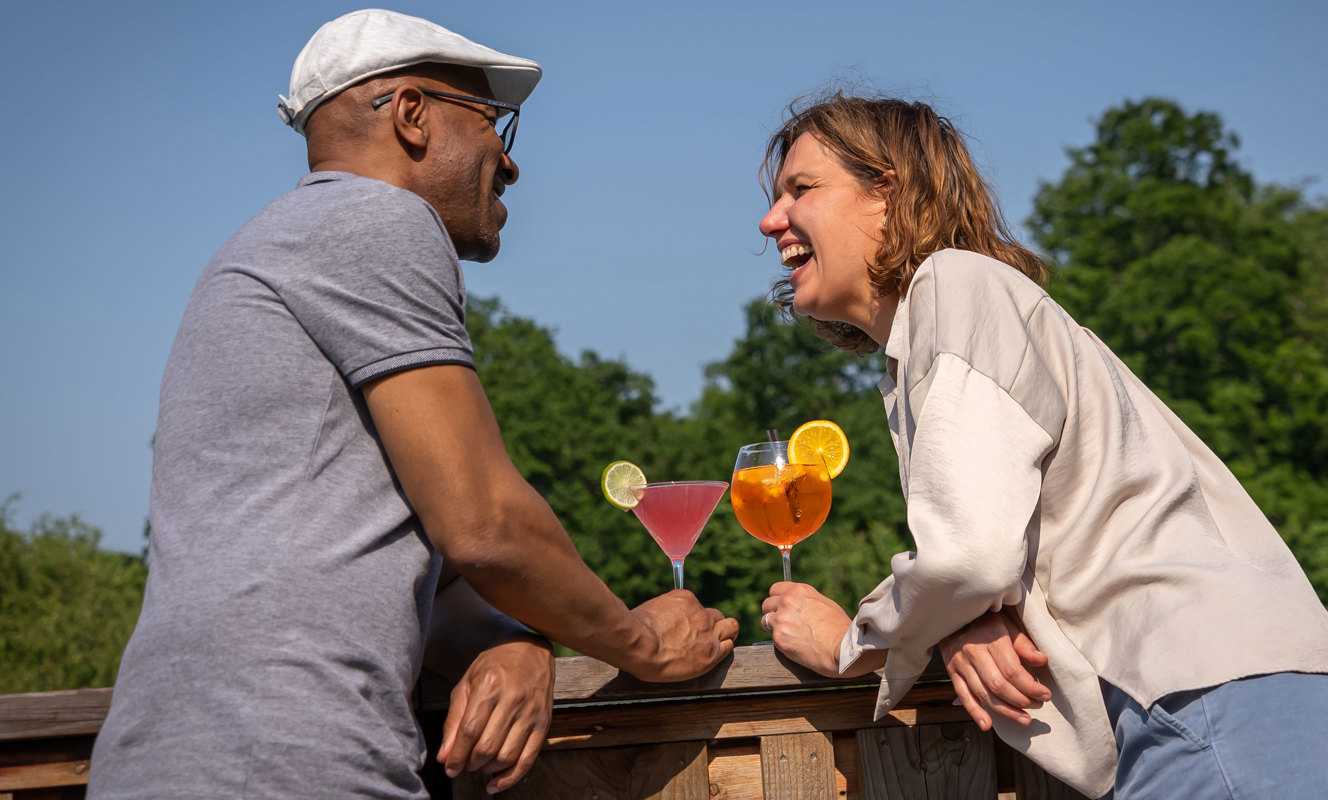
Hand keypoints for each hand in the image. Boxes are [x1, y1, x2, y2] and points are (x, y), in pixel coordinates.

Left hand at [437, 637, 554, 793]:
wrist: (530, 649)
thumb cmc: (495, 665)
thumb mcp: (467, 683)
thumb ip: (454, 719)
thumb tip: (444, 755)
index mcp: (490, 686)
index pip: (469, 731)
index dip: (456, 755)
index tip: (449, 767)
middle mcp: (513, 699)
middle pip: (487, 747)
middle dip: (470, 764)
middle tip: (463, 765)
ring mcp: (531, 712)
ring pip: (507, 756)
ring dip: (487, 769)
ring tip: (478, 766)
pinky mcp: (543, 723)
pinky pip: (528, 759)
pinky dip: (511, 777)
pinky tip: (496, 783)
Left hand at [626, 590, 737, 681]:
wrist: (638, 643)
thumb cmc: (652, 663)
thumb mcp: (682, 672)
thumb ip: (696, 657)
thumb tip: (693, 649)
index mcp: (711, 655)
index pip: (729, 643)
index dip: (720, 641)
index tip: (711, 641)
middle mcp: (711, 633)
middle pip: (730, 624)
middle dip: (719, 626)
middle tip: (702, 629)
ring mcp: (701, 614)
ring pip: (708, 611)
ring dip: (696, 616)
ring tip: (675, 622)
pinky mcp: (687, 598)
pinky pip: (688, 599)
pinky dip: (679, 605)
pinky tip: (665, 613)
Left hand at [762, 582, 881, 677]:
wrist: (842, 648)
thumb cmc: (840, 628)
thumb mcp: (825, 604)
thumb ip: (807, 601)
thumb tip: (799, 605)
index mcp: (800, 591)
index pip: (775, 589)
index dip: (777, 599)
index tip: (780, 607)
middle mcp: (787, 601)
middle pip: (767, 604)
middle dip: (773, 613)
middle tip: (783, 623)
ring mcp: (781, 619)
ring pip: (765, 621)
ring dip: (773, 627)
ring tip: (788, 635)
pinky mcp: (778, 637)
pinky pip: (772, 637)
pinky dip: (780, 642)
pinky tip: (793, 645)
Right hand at [939, 610, 1050, 730]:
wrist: (953, 615)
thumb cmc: (985, 620)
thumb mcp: (1007, 624)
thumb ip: (1023, 643)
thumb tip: (1041, 660)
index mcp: (991, 638)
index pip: (1012, 671)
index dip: (1030, 687)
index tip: (1045, 694)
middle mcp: (974, 652)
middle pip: (998, 685)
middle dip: (1021, 700)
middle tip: (1037, 705)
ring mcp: (961, 663)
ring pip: (984, 694)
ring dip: (1005, 711)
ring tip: (1024, 719)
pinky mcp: (952, 671)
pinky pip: (963, 695)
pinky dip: (975, 712)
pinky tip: (987, 724)